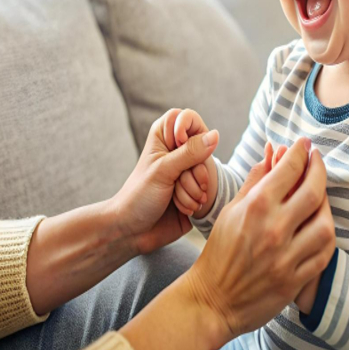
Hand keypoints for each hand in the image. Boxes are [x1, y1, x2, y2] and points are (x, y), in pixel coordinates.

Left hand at [111, 108, 219, 254]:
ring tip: (175, 198)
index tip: (177, 144)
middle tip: (175, 181)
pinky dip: (194, 200)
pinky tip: (182, 209)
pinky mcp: (194, 190)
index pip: (188, 117)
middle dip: (191, 169)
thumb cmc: (139, 196)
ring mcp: (187, 171)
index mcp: (163, 137)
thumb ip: (190, 152)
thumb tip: (215, 135)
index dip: (186, 131)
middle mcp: (177, 151)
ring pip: (206, 170)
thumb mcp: (164, 170)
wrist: (133, 231)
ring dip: (192, 188)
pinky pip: (207, 190)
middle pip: (203, 147)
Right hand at [184, 137, 335, 337]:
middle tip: (317, 160)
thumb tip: (272, 154)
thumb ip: (254, 180)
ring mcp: (286, 257)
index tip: (306, 145)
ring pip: (325, 224)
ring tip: (320, 196)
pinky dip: (326, 237)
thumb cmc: (219, 252)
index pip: (288, 169)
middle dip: (319, 169)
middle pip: (313, 191)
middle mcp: (273, 230)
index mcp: (255, 207)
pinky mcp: (294, 280)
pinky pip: (323, 255)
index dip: (301, 152)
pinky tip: (321, 226)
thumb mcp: (231, 210)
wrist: (212, 299)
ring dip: (326, 205)